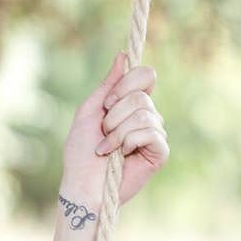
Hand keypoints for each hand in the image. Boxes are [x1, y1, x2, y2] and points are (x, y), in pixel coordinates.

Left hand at [60, 52, 169, 207]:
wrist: (82, 185)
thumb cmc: (81, 153)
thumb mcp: (89, 112)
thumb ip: (107, 86)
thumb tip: (123, 55)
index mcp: (130, 104)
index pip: (145, 76)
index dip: (126, 84)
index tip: (108, 103)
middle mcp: (146, 116)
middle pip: (142, 96)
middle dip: (114, 115)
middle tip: (104, 132)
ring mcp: (154, 134)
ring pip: (144, 115)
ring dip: (117, 132)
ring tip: (107, 149)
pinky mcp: (159, 152)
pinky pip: (150, 133)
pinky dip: (128, 142)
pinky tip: (121, 156)